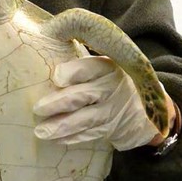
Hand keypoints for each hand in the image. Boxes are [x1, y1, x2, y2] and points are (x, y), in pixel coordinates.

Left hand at [33, 56, 164, 150]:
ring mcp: (112, 110)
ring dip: (61, 126)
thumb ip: (75, 56)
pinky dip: (72, 138)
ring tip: (41, 131)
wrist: (143, 105)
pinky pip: (90, 134)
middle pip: (83, 96)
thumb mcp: (99, 63)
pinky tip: (56, 140)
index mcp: (105, 66)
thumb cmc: (108, 78)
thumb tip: (40, 40)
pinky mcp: (111, 129)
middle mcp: (110, 88)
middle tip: (37, 108)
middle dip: (59, 103)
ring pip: (85, 119)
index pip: (88, 67)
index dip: (72, 71)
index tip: (55, 76)